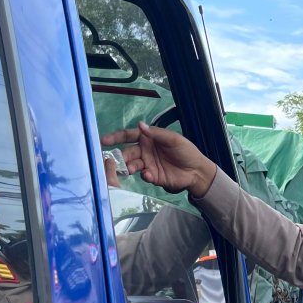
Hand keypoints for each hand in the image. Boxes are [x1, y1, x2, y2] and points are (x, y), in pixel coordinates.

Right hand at [99, 123, 217, 197]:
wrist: (197, 170)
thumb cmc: (186, 151)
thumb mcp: (173, 139)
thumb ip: (156, 133)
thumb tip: (140, 125)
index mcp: (148, 139)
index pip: (128, 136)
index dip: (116, 137)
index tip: (104, 140)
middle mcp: (145, 151)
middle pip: (128, 152)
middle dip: (121, 156)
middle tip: (118, 160)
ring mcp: (148, 164)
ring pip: (133, 164)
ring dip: (129, 166)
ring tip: (130, 169)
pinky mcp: (153, 176)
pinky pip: (144, 175)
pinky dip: (144, 175)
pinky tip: (148, 174)